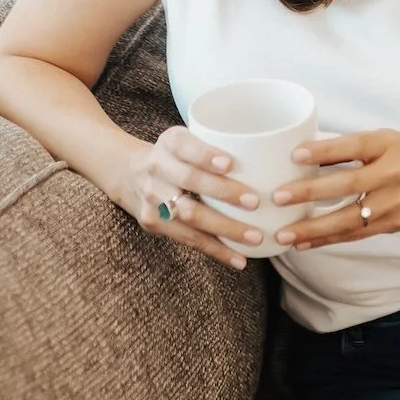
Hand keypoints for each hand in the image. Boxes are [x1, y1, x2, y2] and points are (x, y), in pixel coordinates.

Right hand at [121, 126, 264, 271]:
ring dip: (225, 228)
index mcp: (170, 143)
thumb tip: (272, 161)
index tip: (229, 163)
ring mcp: (153, 198)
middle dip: (223, 192)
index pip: (186, 146)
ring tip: (254, 237)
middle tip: (255, 202)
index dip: (205, 155)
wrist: (127, 174)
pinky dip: (216, 250)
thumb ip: (216, 145)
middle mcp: (157, 167)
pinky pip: (188, 239)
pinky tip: (239, 259)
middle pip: (189, 180)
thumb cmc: (175, 156)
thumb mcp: (186, 140)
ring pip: (190, 216)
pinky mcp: (154, 223)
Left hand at [272, 131, 399, 248]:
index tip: (296, 154)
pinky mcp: (392, 225)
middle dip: (311, 193)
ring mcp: (393, 204)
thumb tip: (308, 153)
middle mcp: (392, 175)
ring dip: (315, 229)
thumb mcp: (386, 139)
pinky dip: (329, 239)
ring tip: (285, 234)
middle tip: (278, 198)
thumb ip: (353, 146)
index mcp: (388, 146)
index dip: (325, 151)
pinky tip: (305, 244)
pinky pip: (356, 234)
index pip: (354, 146)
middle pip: (348, 185)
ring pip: (349, 219)